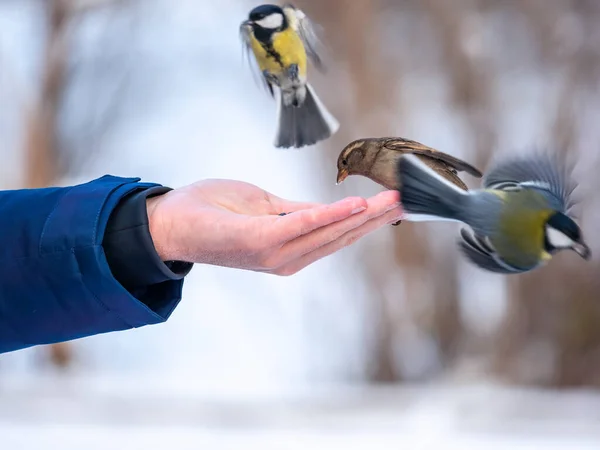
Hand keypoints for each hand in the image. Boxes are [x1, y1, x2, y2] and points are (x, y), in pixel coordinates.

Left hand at [146, 179, 401, 275]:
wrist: (171, 223)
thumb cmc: (214, 213)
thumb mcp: (263, 207)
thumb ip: (296, 212)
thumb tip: (329, 209)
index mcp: (289, 247)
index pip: (336, 233)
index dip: (367, 219)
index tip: (395, 203)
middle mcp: (288, 257)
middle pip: (341, 236)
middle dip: (375, 219)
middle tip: (406, 200)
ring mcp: (276, 254)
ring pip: (329, 233)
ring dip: (363, 217)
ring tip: (392, 201)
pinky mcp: (262, 242)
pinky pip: (303, 227)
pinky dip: (330, 217)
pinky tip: (355, 205)